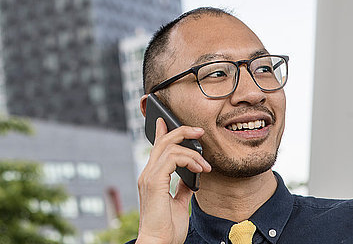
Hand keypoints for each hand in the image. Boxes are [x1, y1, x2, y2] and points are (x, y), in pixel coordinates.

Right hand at [136, 118, 211, 243]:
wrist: (159, 243)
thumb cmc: (167, 229)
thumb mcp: (179, 204)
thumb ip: (183, 189)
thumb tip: (192, 179)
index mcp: (152, 178)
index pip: (156, 149)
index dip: (161, 132)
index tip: (166, 121)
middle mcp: (148, 174)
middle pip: (163, 142)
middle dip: (182, 132)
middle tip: (200, 132)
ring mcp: (149, 177)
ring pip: (169, 147)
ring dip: (192, 153)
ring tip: (205, 165)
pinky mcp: (154, 181)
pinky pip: (172, 158)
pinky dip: (188, 159)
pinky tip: (199, 169)